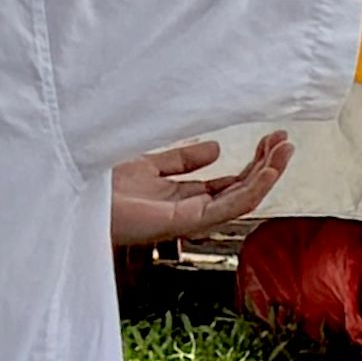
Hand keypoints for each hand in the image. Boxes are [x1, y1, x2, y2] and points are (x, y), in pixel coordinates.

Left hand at [111, 133, 291, 247]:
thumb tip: (216, 148)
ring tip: (287, 150)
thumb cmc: (100, 184)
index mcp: (181, 196)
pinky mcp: (182, 222)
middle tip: (286, 140)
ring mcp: (187, 218)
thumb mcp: (148, 161)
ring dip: (268, 175)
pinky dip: (252, 190)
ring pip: (241, 200)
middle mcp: (188, 209)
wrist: (74, 190)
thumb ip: (181, 159)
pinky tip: (268, 171)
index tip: (272, 138)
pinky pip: (226, 209)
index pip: (229, 184)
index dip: (254, 162)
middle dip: (267, 166)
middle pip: (240, 191)